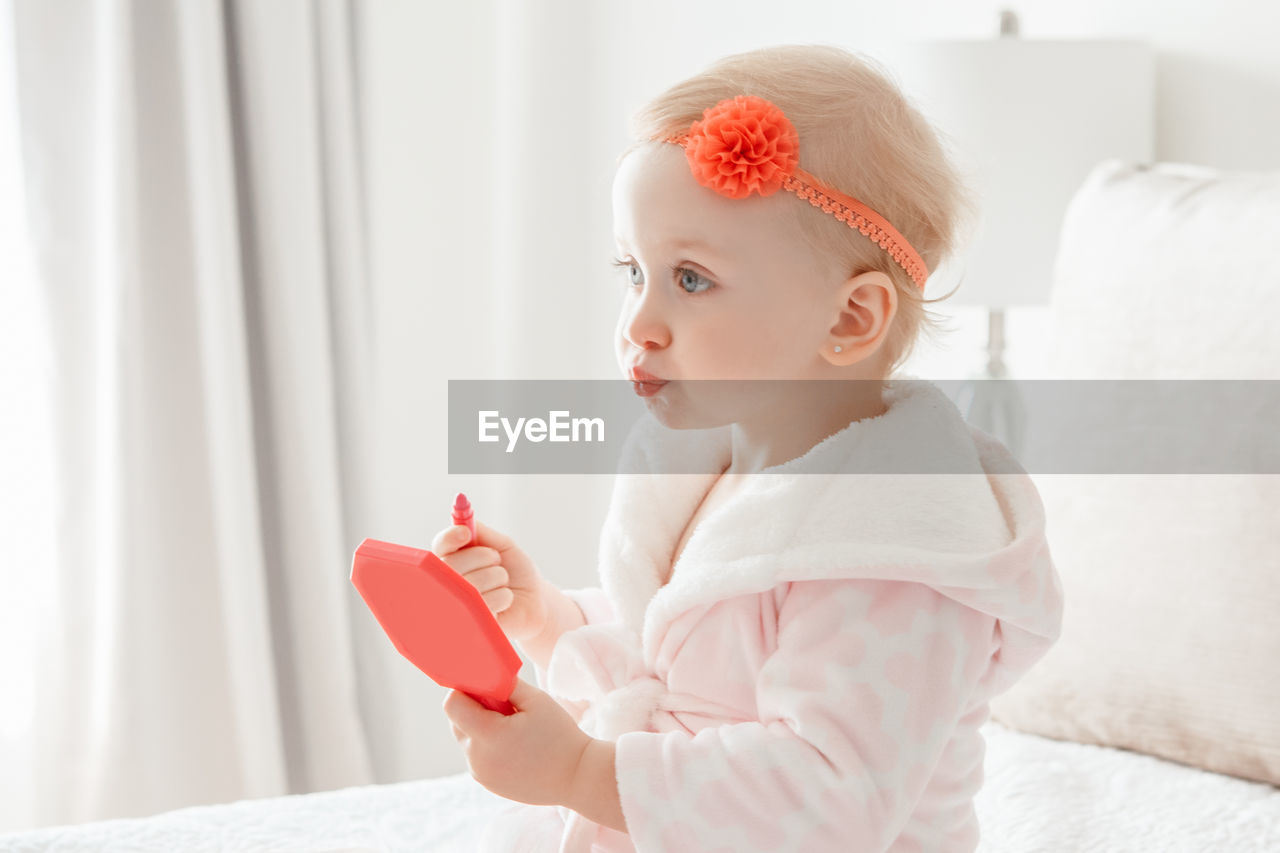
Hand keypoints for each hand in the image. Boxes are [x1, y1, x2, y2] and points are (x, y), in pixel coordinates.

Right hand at [430, 519, 549, 643]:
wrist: (536, 599)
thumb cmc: (516, 571)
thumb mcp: (503, 545)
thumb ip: (483, 533)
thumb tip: (464, 522)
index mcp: (453, 558)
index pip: (440, 547)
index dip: (449, 538)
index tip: (465, 532)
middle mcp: (449, 582)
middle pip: (451, 565)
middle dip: (483, 556)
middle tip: (497, 559)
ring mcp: (458, 604)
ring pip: (471, 584)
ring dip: (497, 577)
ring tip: (504, 582)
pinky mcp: (471, 623)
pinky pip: (485, 604)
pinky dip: (503, 596)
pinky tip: (505, 601)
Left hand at [443, 678, 592, 806]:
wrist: (576, 777)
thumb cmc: (559, 735)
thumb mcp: (536, 700)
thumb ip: (505, 684)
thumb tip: (485, 673)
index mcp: (489, 734)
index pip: (452, 705)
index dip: (466, 691)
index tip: (486, 688)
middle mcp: (477, 757)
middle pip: (457, 722)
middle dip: (474, 709)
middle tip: (505, 708)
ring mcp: (481, 774)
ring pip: (467, 740)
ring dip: (481, 729)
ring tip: (513, 730)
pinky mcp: (488, 783)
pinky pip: (477, 757)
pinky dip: (488, 747)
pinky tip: (515, 747)